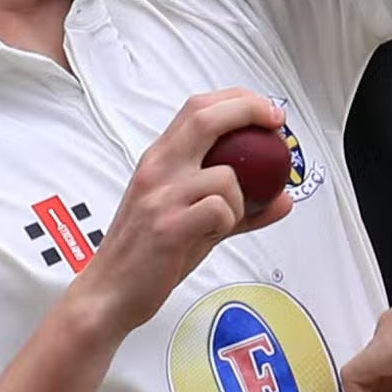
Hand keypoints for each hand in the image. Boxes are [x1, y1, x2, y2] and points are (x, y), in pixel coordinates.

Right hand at [73, 89, 293, 336]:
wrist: (109, 291)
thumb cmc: (148, 254)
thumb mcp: (193, 219)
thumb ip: (238, 207)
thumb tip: (281, 200)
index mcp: (159, 159)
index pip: (198, 108)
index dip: (237, 100)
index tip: (266, 109)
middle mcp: (157, 170)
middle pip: (205, 117)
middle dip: (249, 110)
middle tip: (276, 125)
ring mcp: (160, 196)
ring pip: (224, 176)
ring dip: (241, 199)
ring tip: (225, 222)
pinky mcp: (168, 226)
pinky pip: (219, 210)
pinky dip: (228, 222)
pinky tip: (210, 235)